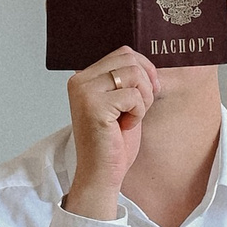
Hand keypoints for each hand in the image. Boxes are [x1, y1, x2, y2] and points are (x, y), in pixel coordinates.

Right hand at [64, 46, 156, 217]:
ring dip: (142, 99)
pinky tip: (124, 126)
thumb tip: (144, 60)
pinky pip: (134, 96)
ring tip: (130, 117)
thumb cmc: (113, 141)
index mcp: (83, 76)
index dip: (145, 70)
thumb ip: (125, 78)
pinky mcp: (95, 106)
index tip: (147, 92)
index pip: (124, 53)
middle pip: (130, 59)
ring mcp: (85, 92)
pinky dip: (138, 113)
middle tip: (138, 108)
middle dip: (146, 84)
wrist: (101, 174)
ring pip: (134, 74)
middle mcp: (80, 80)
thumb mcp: (121, 101)